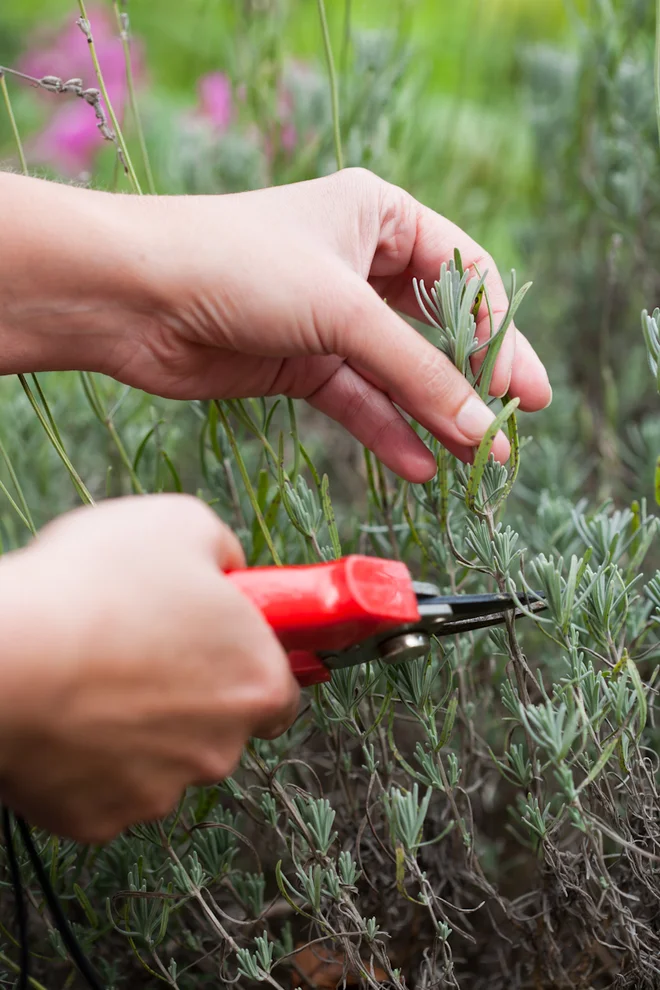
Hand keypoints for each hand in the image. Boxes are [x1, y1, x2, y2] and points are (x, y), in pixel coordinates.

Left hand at [0, 169, 550, 482]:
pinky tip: (420, 466)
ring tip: (474, 463)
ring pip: (397, 372)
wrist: (133, 298)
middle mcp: (357, 263)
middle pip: (436, 328)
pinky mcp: (298, 363)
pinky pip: (358, 401)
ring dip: (433, 416)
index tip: (524, 390)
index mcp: (378, 216)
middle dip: (472, 380)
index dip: (501, 332)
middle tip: (513, 429)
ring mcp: (328, 317)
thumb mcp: (343, 311)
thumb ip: (417, 373)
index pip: (465, 274)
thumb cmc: (238, 266)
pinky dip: (387, 432)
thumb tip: (483, 428)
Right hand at [0, 495, 298, 842]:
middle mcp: (221, 748)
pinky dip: (86, 761)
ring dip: (137, 730)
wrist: (4, 658)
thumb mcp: (181, 523)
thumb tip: (228, 570)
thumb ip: (225, 551)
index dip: (249, 665)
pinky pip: (102, 788)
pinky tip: (63, 716)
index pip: (280, 691)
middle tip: (140, 650)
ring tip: (90, 676)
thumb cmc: (94, 587)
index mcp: (257, 681)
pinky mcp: (99, 818)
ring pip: (160, 761)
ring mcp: (159, 790)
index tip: (221, 649)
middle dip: (188, 695)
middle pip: (218, 727)